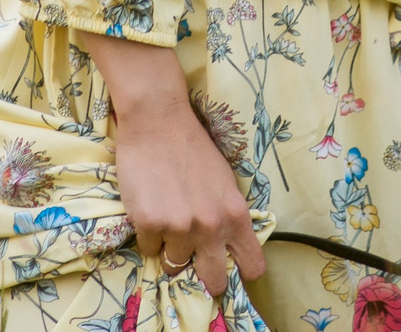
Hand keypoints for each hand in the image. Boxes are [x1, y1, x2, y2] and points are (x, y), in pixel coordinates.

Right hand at [77, 33, 267, 295]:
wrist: (158, 121)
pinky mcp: (148, 223)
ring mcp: (179, 227)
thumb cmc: (193, 148)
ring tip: (167, 217)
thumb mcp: (224, 184)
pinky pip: (148, 248)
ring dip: (169, 248)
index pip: (252, 265)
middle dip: (204, 276)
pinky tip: (149, 207)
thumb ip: (226, 217)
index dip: (242, 271)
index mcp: (236, 215)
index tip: (231, 269)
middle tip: (193, 262)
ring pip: (174, 263)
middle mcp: (211, 226)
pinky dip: (148, 235)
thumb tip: (223, 249)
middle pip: (213, 280)